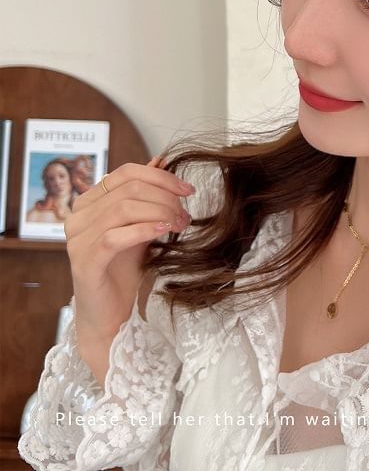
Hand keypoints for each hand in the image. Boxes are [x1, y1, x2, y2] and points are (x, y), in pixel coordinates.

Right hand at [66, 157, 193, 346]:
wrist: (110, 312)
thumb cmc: (124, 266)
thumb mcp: (140, 222)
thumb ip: (145, 193)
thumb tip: (161, 159)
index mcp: (88, 202)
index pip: (125, 173)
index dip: (160, 176)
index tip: (187, 189)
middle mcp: (77, 216)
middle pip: (128, 189)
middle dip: (165, 198)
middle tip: (186, 214)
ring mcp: (77, 239)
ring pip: (123, 209)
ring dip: (160, 213)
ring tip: (180, 224)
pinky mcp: (83, 262)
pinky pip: (114, 236)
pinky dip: (144, 229)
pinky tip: (163, 231)